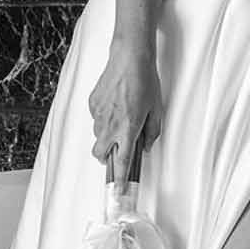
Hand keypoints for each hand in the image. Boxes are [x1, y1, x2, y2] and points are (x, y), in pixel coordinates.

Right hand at [88, 40, 164, 173]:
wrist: (129, 58)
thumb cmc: (145, 81)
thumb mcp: (156, 110)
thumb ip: (152, 132)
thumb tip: (146, 145)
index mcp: (128, 129)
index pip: (122, 162)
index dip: (120, 179)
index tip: (119, 190)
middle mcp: (110, 125)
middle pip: (100, 155)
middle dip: (108, 159)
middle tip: (119, 151)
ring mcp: (99, 114)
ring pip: (98, 136)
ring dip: (107, 137)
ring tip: (121, 121)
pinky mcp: (92, 103)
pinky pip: (96, 119)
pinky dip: (104, 119)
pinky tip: (115, 106)